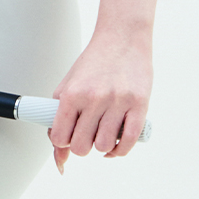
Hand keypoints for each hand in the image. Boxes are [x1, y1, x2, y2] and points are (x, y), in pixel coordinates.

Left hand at [48, 25, 152, 169]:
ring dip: (101, 146)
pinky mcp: (139, 105)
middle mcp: (94, 99)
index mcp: (72, 94)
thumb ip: (58, 121)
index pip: (59, 138)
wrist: (122, 39)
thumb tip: (60, 160)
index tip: (69, 134)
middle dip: (82, 146)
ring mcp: (118, 102)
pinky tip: (115, 144)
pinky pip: (128, 141)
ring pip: (103, 146)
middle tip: (86, 134)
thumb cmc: (94, 64)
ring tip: (102, 133)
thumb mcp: (68, 87)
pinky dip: (119, 150)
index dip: (63, 142)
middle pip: (81, 147)